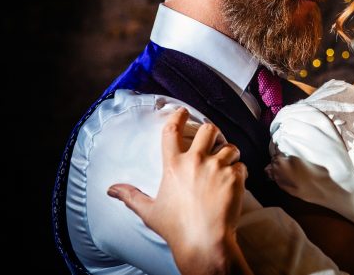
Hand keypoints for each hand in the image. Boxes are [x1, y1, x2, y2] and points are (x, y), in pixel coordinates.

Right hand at [107, 108, 251, 274]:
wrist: (204, 242)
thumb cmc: (177, 229)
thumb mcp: (150, 211)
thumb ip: (131, 196)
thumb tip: (112, 189)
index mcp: (173, 166)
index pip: (172, 131)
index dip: (177, 117)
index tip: (182, 111)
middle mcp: (195, 161)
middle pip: (208, 129)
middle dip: (212, 132)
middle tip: (214, 141)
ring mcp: (216, 167)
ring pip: (230, 146)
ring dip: (229, 154)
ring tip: (226, 165)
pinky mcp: (234, 176)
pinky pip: (241, 165)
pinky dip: (240, 171)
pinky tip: (234, 183)